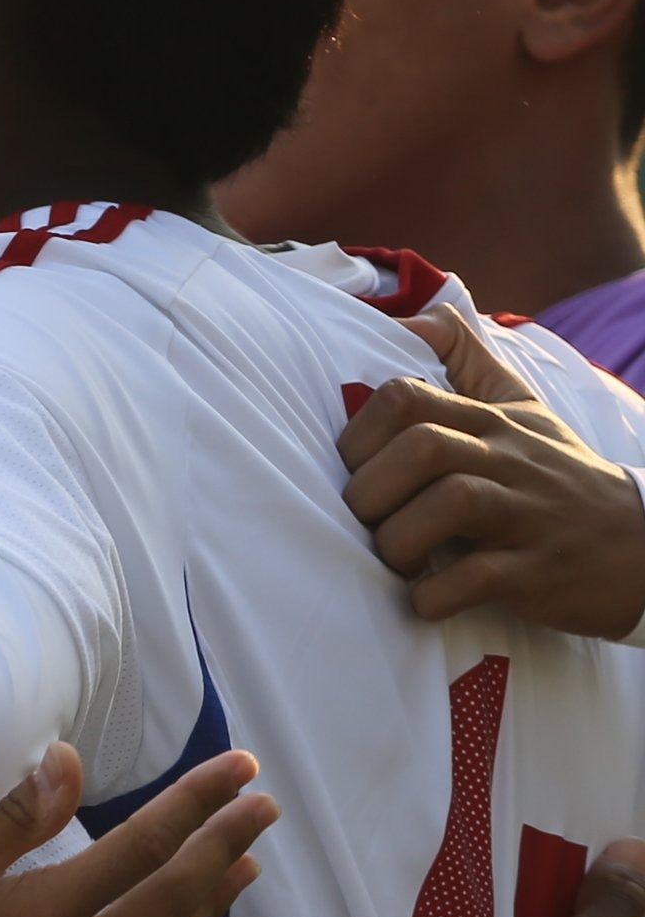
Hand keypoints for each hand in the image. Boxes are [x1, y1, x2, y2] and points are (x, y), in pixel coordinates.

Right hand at [0, 744, 274, 916]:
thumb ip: (11, 823)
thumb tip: (68, 762)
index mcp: (40, 915)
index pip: (144, 846)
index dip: (198, 803)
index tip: (238, 771)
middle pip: (175, 898)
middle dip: (225, 845)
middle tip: (263, 809)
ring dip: (210, 905)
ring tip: (243, 868)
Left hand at [340, 307, 644, 635]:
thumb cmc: (561, 476)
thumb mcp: (524, 409)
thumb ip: (468, 362)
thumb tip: (416, 316)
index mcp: (493, 423)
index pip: (407, 398)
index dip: (360, 433)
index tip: (354, 469)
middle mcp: (510, 460)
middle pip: (422, 447)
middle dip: (370, 488)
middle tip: (366, 521)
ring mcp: (528, 515)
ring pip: (450, 504)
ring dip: (397, 541)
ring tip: (395, 560)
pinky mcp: (538, 572)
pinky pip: (473, 578)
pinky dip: (432, 596)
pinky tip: (425, 600)